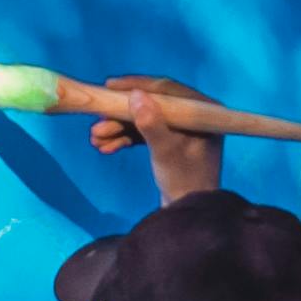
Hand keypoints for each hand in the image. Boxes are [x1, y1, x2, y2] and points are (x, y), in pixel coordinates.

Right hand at [73, 73, 230, 203]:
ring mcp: (181, 129)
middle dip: (122, 116)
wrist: (186, 215)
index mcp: (204, 112)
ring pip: (145, 119)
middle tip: (97, 123)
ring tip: (95, 139)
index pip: (168, 90)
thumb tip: (135, 95)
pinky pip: (145, 133)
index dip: (138, 85)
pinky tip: (106, 147)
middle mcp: (194, 116)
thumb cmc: (184, 181)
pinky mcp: (170, 141)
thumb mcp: (166, 151)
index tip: (110, 85)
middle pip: (152, 105)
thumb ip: (152, 124)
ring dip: (119, 128)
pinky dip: (125, 138)